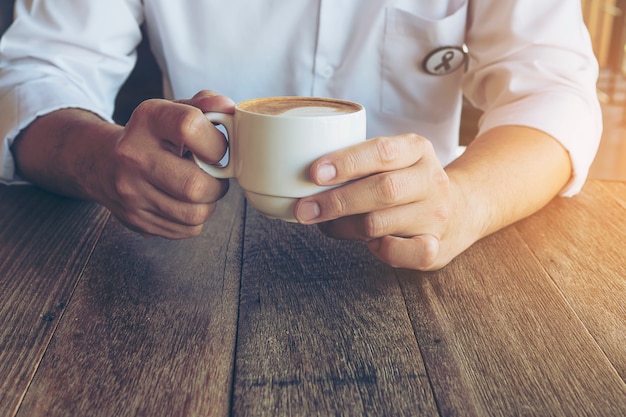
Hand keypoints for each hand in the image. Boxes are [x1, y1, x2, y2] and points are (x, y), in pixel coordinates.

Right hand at [101, 91, 233, 238]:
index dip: (215, 142)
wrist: (103, 162)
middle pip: (195, 185)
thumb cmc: (151, 136)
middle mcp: (133, 156)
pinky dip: (195, 219)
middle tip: (212, 176)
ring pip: (195, 214)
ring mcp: (131, 192)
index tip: (216, 148)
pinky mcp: (136, 219)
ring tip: (199, 189)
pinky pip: (187, 230)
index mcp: (147, 120)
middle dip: (216, 184)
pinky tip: (184, 202)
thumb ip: (204, 105)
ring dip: (208, 204)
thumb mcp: (173, 111)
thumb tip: (227, 106)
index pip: (190, 126)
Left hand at [294, 133, 458, 270]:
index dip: (347, 162)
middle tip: (305, 209)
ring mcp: (435, 215)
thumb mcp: (395, 160)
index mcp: (417, 150)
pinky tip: (369, 244)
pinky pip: (399, 252)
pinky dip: (378, 250)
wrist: (461, 210)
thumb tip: (305, 182)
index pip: (382, 152)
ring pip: (380, 224)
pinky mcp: (436, 247)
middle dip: (337, 201)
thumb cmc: (408, 184)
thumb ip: (360, 164)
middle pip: (381, 190)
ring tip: (327, 225)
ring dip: (345, 227)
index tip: (315, 173)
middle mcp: (430, 180)